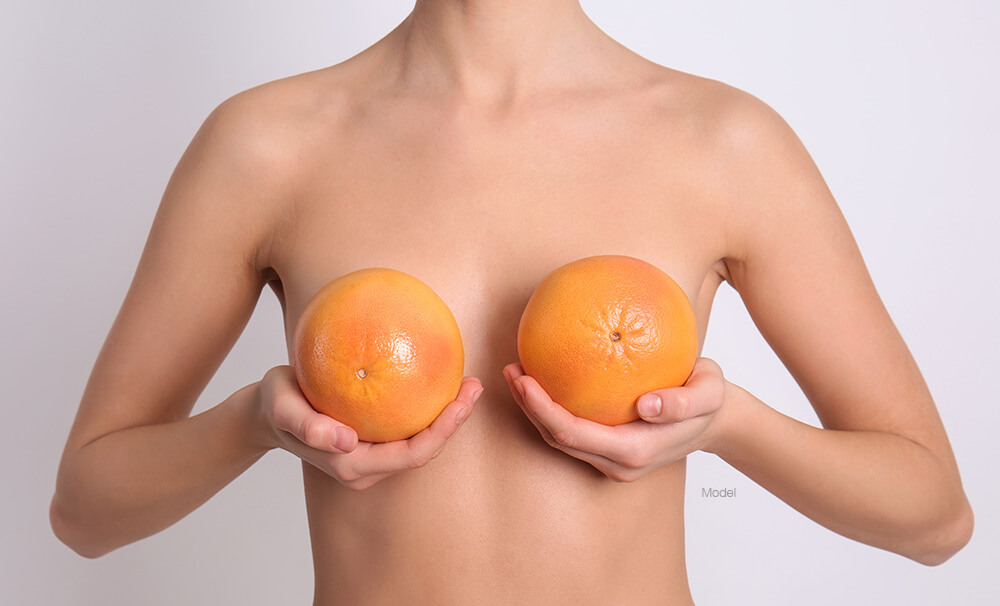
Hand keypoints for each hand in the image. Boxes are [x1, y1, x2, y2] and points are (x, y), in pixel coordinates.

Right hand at [255, 366, 481, 489]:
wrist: (267, 410)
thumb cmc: (275, 403)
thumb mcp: (282, 407)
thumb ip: (306, 426)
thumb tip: (345, 441)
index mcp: (352, 466)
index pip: (411, 455)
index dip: (442, 432)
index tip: (461, 401)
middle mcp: (367, 467)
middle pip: (423, 451)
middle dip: (454, 422)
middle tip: (475, 385)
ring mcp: (371, 457)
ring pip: (419, 442)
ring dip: (447, 416)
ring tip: (469, 382)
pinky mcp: (373, 441)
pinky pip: (408, 428)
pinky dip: (429, 408)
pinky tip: (441, 378)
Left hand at [503, 358, 725, 481]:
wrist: (717, 420)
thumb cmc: (712, 400)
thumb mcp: (710, 393)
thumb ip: (685, 402)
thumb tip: (648, 406)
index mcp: (634, 451)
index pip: (574, 434)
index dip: (543, 410)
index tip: (525, 378)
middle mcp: (618, 463)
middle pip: (558, 440)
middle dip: (528, 408)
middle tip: (511, 370)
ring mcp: (611, 461)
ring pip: (560, 440)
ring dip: (534, 410)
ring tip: (517, 373)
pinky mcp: (609, 450)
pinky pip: (572, 432)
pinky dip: (551, 409)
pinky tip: (542, 378)